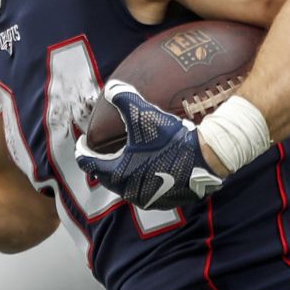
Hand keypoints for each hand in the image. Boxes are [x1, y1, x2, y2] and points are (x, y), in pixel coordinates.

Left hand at [75, 80, 223, 209]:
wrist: (207, 158)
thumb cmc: (171, 139)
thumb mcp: (144, 115)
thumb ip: (123, 98)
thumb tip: (112, 88)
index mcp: (117, 172)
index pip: (88, 163)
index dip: (82, 150)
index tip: (83, 143)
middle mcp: (129, 191)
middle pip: (106, 177)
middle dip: (103, 163)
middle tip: (104, 151)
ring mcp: (148, 199)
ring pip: (126, 186)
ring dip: (123, 173)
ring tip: (128, 159)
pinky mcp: (165, 202)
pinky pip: (146, 191)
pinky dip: (143, 180)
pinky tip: (151, 168)